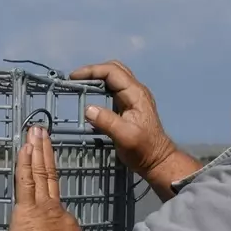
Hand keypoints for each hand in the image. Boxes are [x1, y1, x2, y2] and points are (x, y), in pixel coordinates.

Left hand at [6, 125, 82, 230]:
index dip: (51, 195)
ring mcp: (41, 207)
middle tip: (43, 133)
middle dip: (46, 154)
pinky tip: (25, 147)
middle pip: (50, 177)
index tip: (47, 185)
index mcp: (66, 224)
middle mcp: (56, 210)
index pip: (57, 206)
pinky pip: (25, 180)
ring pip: (39, 173)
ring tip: (35, 131)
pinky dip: (25, 162)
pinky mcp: (26, 209)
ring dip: (36, 150)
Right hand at [69, 60, 202, 200]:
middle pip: (114, 70)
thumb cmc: (143, 150)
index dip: (92, 71)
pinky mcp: (129, 106)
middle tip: (76, 80)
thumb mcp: (124, 137)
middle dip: (94, 71)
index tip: (74, 78)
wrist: (157, 160)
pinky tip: (90, 96)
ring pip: (114, 78)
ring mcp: (133, 98)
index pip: (112, 72)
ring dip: (97, 78)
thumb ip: (107, 122)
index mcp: (135, 94)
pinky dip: (100, 88)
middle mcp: (135, 91)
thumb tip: (88, 109)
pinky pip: (113, 89)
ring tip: (80, 86)